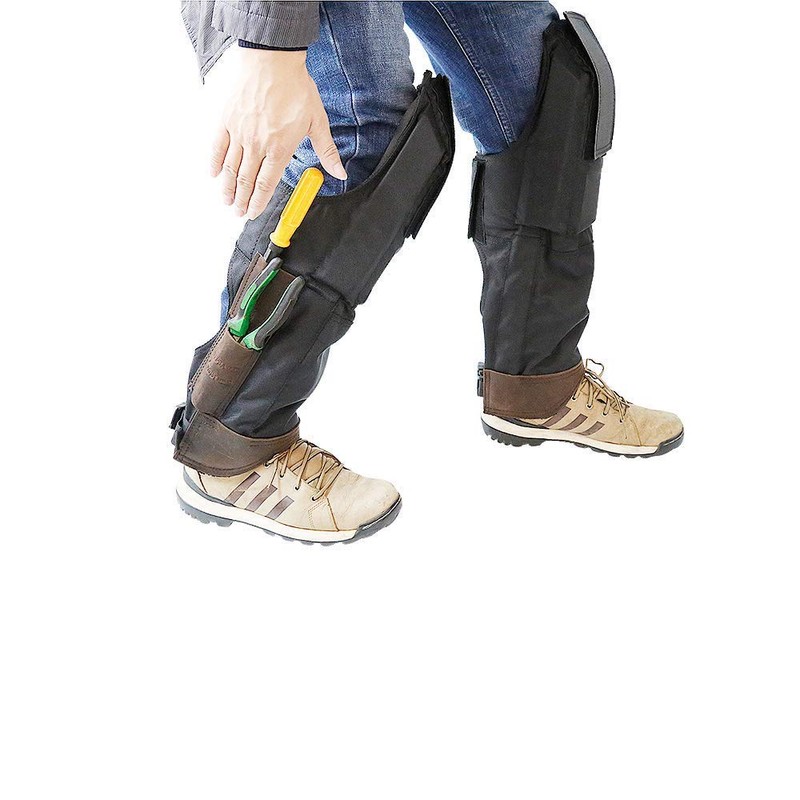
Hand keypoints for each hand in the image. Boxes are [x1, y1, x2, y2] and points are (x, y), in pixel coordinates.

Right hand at [210, 49, 345, 219]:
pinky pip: (218, 146)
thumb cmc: (296, 88)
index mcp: (280, 149)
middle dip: (242, 200)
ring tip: (227, 202)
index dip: (259, 202)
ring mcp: (240, 133)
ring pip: (231, 168)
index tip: (254, 213)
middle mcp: (257, 145)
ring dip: (228, 188)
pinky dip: (215, 162)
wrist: (273, 60)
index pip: (266, 184)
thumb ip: (327, 152)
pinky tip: (213, 175)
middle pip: (246, 180)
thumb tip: (340, 173)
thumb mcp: (318, 122)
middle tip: (239, 213)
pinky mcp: (227, 120)